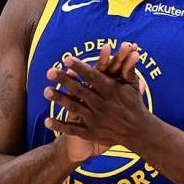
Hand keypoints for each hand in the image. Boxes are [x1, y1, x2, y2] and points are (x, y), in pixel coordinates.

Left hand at [43, 42, 139, 161]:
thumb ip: (129, 67)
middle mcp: (102, 105)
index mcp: (111, 91)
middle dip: (64, 80)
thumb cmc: (134, 103)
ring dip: (59, 99)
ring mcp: (95, 120)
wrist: (137, 132)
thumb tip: (133, 51)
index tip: (67, 59)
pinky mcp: (91, 133)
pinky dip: (60, 126)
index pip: (93, 77)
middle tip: (50, 71)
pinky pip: (73, 130)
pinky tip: (47, 120)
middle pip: (80, 90)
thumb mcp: (133, 85)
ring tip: (46, 90)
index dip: (80, 68)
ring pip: (74, 108)